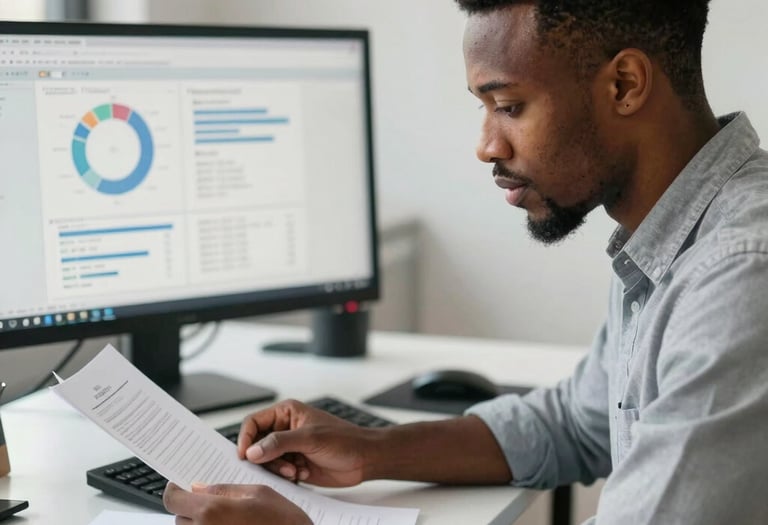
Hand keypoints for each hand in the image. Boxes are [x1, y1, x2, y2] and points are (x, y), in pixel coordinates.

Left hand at [163, 482, 310, 524]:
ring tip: (225, 518)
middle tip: (210, 501)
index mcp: (212, 512)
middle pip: (179, 518)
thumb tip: (199, 488)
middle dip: (191, 508)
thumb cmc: (284, 523)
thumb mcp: (258, 493)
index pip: (173, 500)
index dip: (175, 490)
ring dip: (200, 523)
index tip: (180, 486)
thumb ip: (224, 489)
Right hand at [237, 399, 377, 486]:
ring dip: (278, 469)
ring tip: (296, 471)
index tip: (245, 455)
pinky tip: (303, 474)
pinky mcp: (294, 464)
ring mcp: (289, 447)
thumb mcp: (310, 438)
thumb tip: (252, 451)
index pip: (253, 423)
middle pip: (257, 444)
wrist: (364, 460)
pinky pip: (277, 473)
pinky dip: (286, 476)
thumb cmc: (344, 440)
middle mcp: (285, 429)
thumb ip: (279, 443)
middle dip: (266, 459)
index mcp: (286, 413)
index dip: (245, 438)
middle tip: (282, 466)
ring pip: (266, 461)